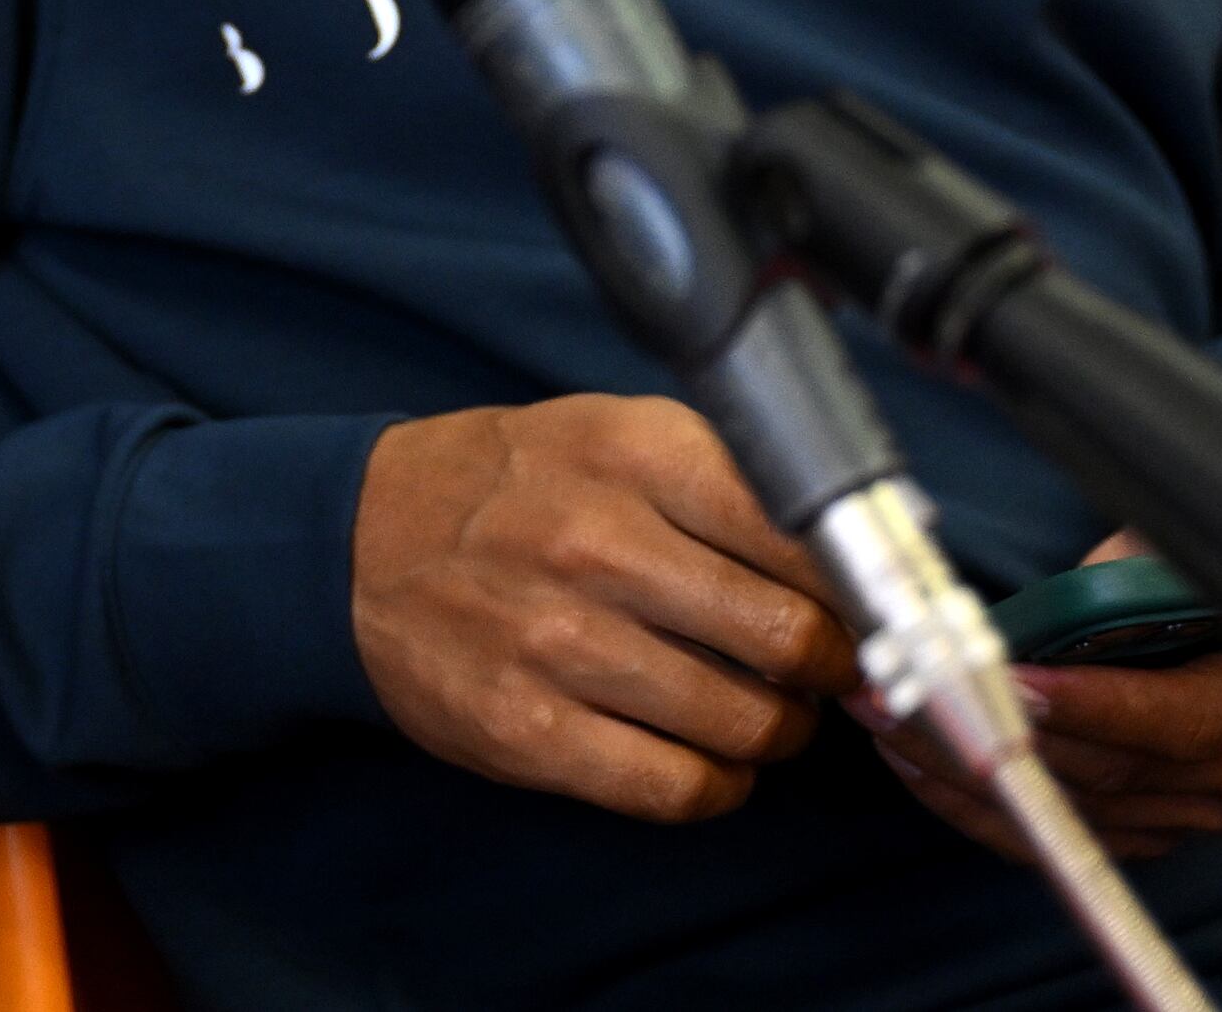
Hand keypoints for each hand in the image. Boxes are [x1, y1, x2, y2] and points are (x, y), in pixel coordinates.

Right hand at [348, 396, 855, 823]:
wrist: (359, 541)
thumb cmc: (510, 487)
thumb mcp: (611, 434)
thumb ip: (726, 480)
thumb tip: (857, 558)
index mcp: (634, 453)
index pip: (804, 537)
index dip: (855, 590)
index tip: (863, 612)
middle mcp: (598, 542)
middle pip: (790, 640)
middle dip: (829, 671)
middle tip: (820, 673)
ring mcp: (559, 641)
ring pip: (744, 723)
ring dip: (774, 733)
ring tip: (759, 715)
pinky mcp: (527, 728)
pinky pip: (675, 787)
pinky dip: (715, 788)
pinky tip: (709, 763)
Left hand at [857, 537, 1221, 862]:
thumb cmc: (1200, 565)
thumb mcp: (1183, 542)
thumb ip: (1139, 562)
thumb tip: (1077, 592)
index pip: (1183, 718)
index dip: (1095, 707)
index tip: (1011, 683)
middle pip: (1117, 774)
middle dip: (1000, 735)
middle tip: (912, 691)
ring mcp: (1207, 808)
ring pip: (1080, 812)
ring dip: (974, 772)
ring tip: (893, 720)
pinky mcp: (1160, 828)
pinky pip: (1068, 834)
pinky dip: (989, 807)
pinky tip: (923, 764)